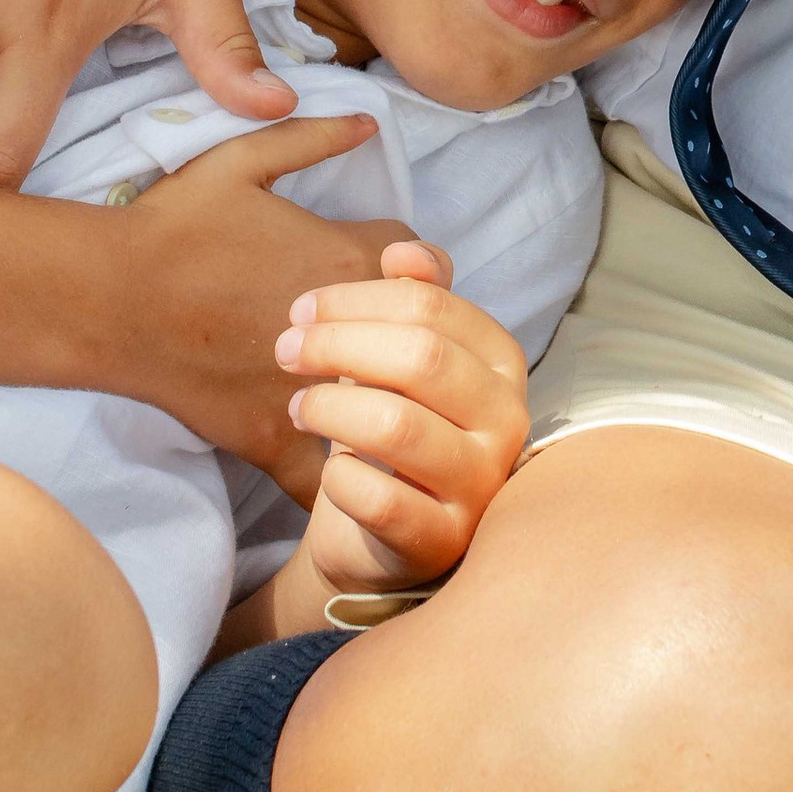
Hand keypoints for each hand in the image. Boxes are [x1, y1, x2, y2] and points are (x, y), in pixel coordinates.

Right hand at [112, 120, 417, 495]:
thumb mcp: (241, 160)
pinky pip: (333, 480)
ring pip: (395, 411)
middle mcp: (351, 328)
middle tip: (377, 336)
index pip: (428, 264)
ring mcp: (317, 389)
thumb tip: (367, 121)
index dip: (409, 267)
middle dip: (412, 339)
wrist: (108, 296)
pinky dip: (345, 483)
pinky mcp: (276, 438)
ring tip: (371, 399)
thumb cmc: (173, 225)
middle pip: (426, 341)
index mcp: (351, 256)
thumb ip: (311, 137)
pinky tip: (346, 476)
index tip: (381, 272)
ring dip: (391, 406)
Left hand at [277, 241, 531, 586]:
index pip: (432, 307)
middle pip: (420, 357)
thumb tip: (403, 250)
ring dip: (330, 408)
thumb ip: (412, 300)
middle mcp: (507, 421)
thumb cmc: (391, 430)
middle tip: (285, 351)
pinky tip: (327, 472)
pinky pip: (379, 500)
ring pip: (397, 425)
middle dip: (337, 344)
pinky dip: (339, 479)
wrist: (377, 536)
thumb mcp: (400, 358)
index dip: (356, 300)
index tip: (301, 310)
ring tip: (298, 408)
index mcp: (501, 363)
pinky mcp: (442, 541)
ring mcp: (480, 485)